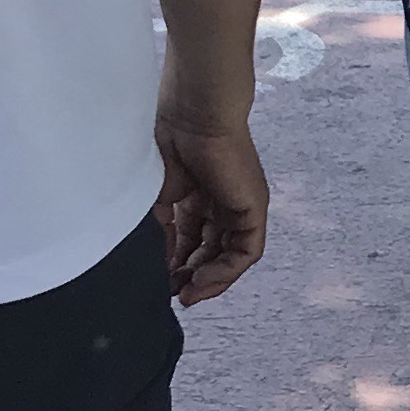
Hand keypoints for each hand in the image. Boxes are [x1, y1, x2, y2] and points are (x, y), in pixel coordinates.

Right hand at [154, 112, 268, 302]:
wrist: (192, 115)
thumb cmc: (168, 142)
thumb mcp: (156, 196)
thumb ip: (159, 228)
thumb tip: (156, 262)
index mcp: (196, 194)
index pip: (191, 239)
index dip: (175, 263)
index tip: (159, 281)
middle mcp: (220, 202)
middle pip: (210, 250)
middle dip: (190, 275)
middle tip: (172, 293)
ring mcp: (239, 206)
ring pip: (229, 255)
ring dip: (208, 279)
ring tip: (186, 295)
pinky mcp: (253, 209)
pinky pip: (246, 252)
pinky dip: (225, 271)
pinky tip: (201, 282)